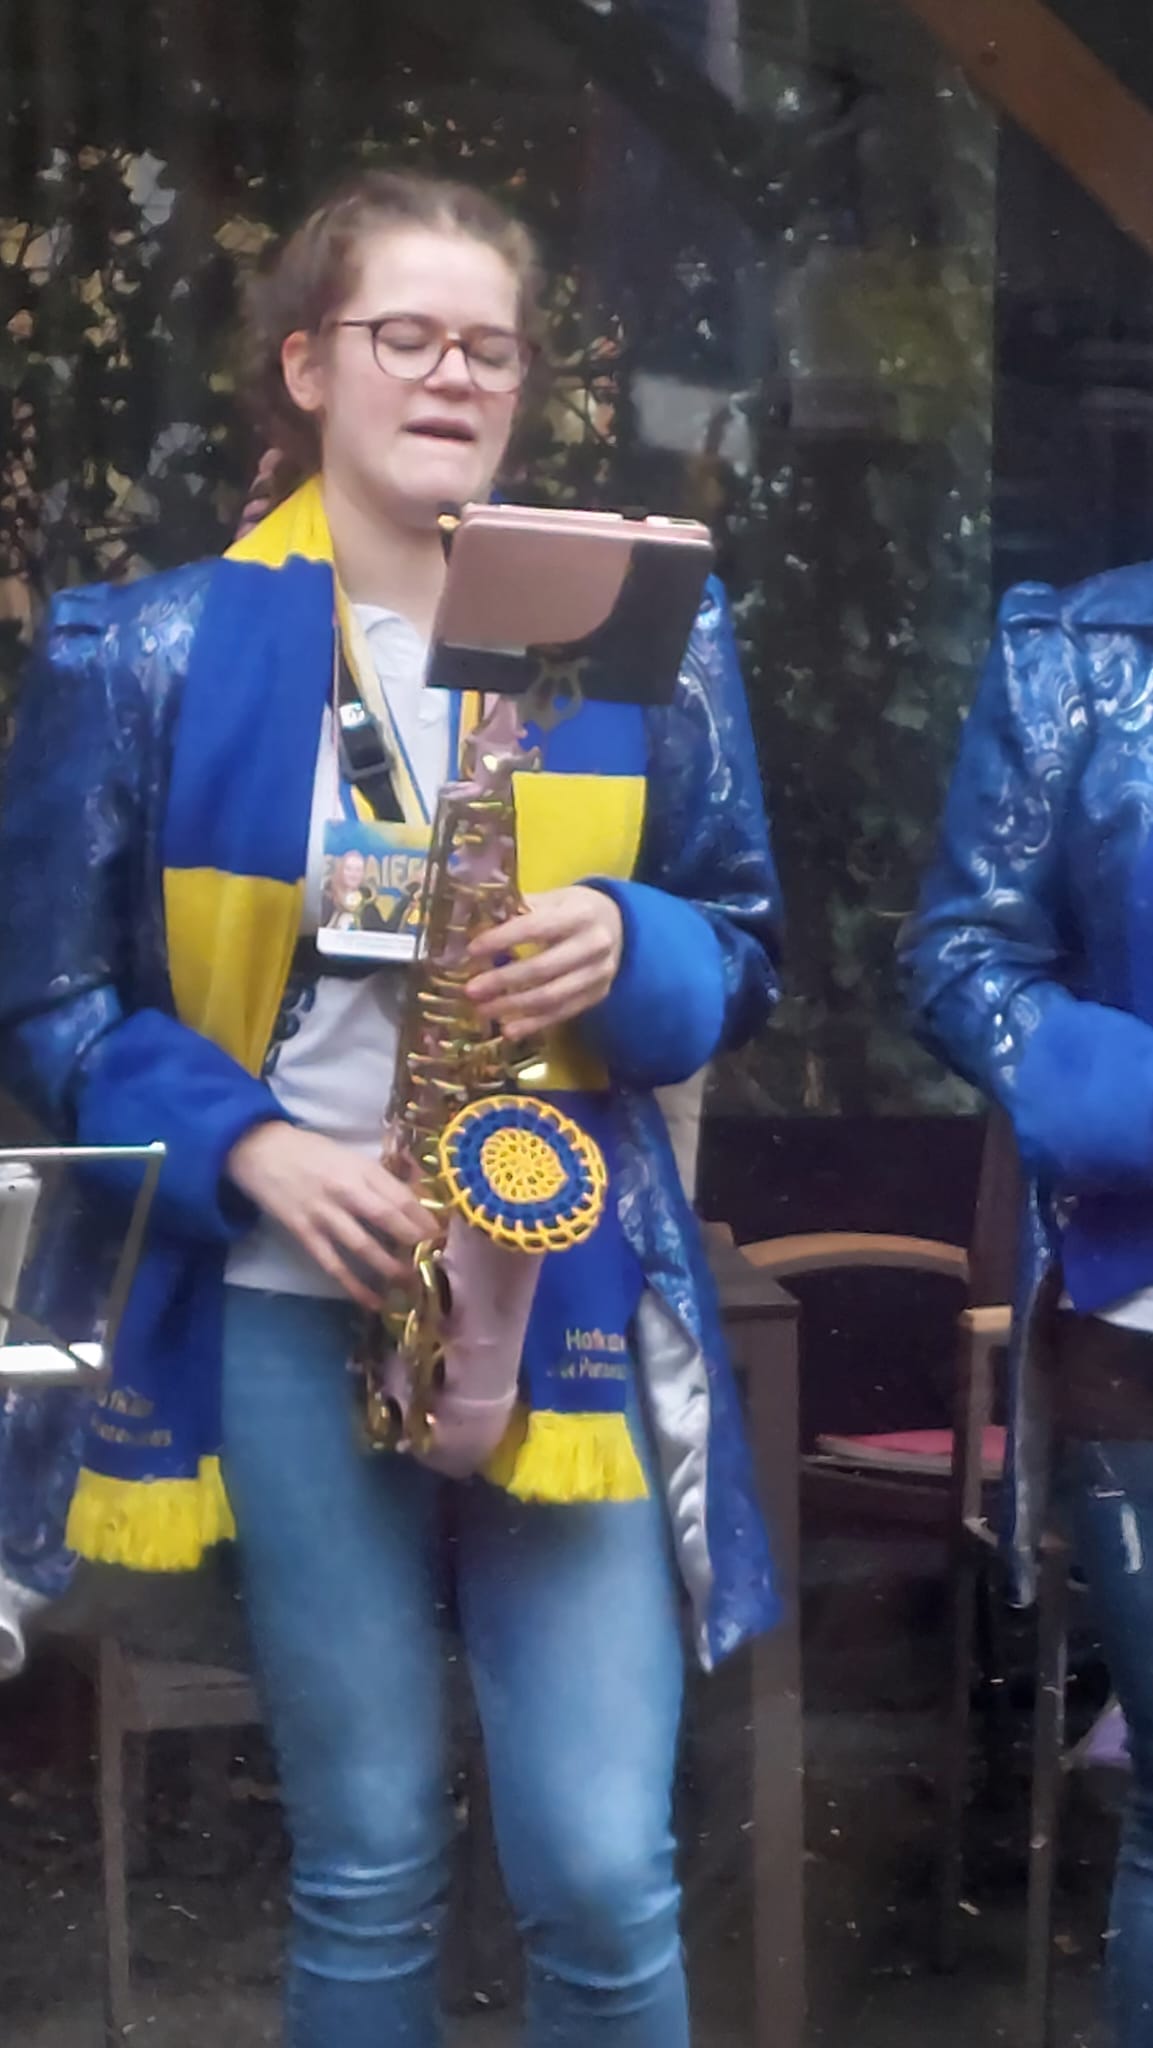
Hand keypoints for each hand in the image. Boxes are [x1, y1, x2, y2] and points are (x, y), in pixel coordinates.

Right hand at [226, 1123, 432, 1310]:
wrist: (258, 1149)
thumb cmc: (311, 1152)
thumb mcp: (350, 1156)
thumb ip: (378, 1179)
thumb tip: (415, 1201)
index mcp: (360, 1168)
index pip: (400, 1195)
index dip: (424, 1218)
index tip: (442, 1235)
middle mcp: (344, 1189)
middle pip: (387, 1218)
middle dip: (413, 1241)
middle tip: (433, 1261)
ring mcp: (323, 1213)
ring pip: (362, 1244)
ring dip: (388, 1266)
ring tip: (409, 1283)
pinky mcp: (303, 1232)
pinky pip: (333, 1263)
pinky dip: (353, 1284)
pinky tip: (372, 1301)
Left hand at [465, 886, 623, 1039]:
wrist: (619, 925)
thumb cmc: (574, 910)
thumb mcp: (553, 899)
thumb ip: (519, 910)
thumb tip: (473, 924)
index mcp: (580, 913)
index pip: (536, 928)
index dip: (503, 939)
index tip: (472, 950)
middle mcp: (594, 944)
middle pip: (543, 968)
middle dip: (503, 980)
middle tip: (471, 989)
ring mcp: (599, 973)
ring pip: (552, 996)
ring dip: (513, 1006)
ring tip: (483, 1010)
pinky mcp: (598, 995)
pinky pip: (562, 1013)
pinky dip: (533, 1024)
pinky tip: (508, 1030)